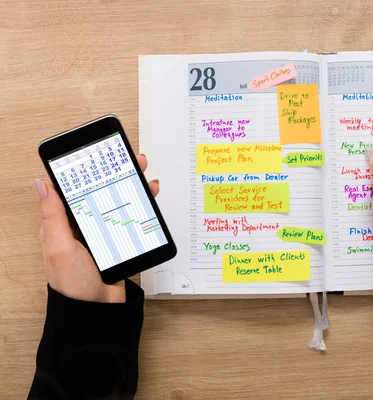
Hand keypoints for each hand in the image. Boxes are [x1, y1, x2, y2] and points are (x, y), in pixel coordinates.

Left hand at [35, 154, 159, 302]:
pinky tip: (150, 200)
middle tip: (129, 160)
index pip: (74, 189)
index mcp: (64, 222)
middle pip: (101, 191)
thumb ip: (52, 215)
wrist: (97, 310)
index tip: (99, 155)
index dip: (87, 171)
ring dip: (133, 187)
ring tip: (144, 175)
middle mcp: (84, 225)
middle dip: (116, 174)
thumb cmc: (72, 282)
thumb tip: (43, 185)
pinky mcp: (120, 241)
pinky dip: (143, 207)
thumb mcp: (58, 246)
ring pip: (120, 202)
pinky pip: (133, 219)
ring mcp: (104, 232)